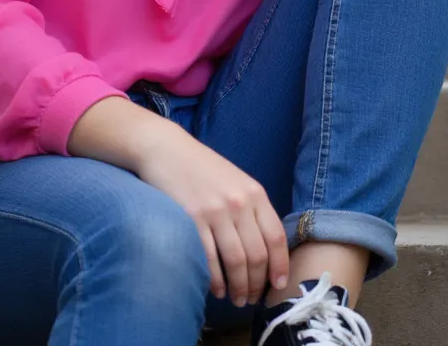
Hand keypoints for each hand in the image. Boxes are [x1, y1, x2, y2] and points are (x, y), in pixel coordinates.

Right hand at [136, 127, 289, 306]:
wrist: (167, 149)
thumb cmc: (202, 168)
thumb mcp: (236, 181)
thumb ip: (252, 209)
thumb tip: (265, 250)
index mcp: (254, 192)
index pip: (276, 237)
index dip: (280, 265)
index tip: (277, 284)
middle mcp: (238, 203)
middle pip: (257, 255)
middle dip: (257, 284)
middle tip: (252, 298)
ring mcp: (215, 211)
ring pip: (236, 262)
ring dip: (239, 287)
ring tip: (237, 299)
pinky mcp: (191, 220)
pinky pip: (209, 259)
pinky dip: (215, 281)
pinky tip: (216, 289)